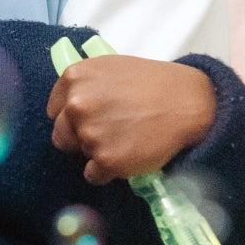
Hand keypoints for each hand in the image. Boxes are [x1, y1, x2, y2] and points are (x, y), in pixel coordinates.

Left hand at [47, 55, 215, 184]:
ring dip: (97, 153)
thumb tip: (66, 105)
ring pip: (80, 154)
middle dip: (80, 137)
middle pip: (61, 135)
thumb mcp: (109, 69)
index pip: (55, 110)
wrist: (190, 102)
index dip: (72, 118)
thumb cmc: (152, 82)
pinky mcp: (106, 160)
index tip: (90, 120)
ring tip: (125, 140)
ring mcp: (90, 133)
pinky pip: (93, 175)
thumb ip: (83, 85)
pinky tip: (127, 157)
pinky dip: (107, 172)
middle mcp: (76, 105)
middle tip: (109, 133)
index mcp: (74, 78)